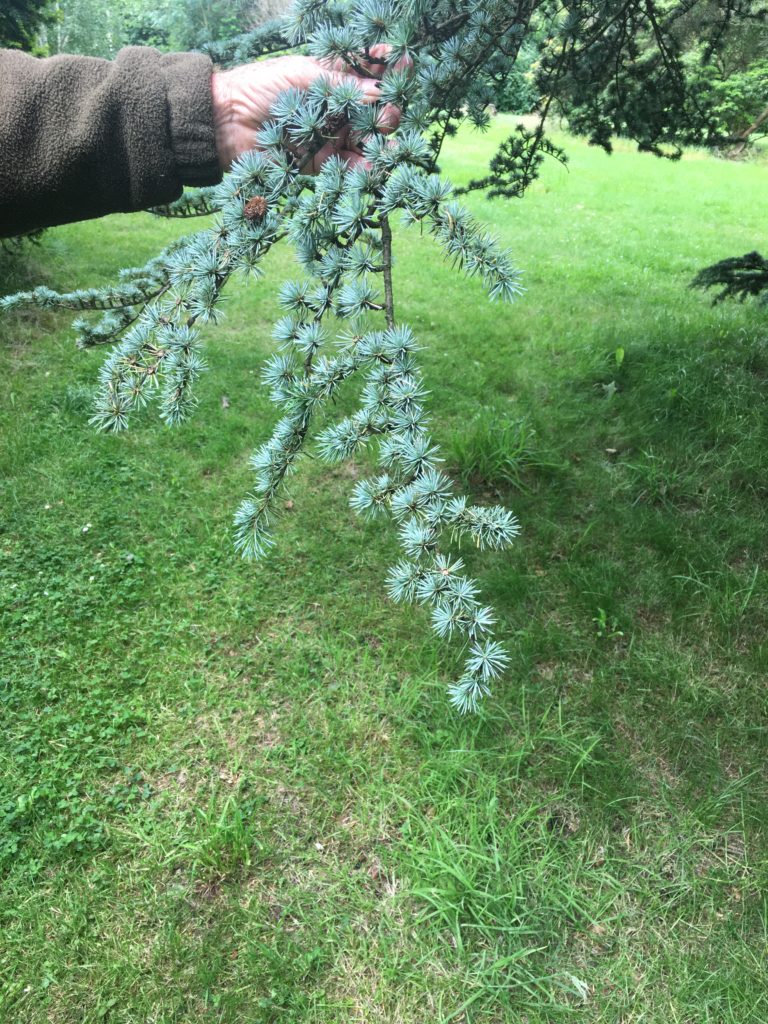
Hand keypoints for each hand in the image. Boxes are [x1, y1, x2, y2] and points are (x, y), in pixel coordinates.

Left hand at [211, 51, 401, 173]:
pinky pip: (350, 167)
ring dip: (380, 141)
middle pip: (375, 109)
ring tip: (384, 142)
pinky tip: (372, 167)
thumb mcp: (303, 76)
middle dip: (387, 110)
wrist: (226, 124)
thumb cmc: (260, 88)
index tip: (405, 63)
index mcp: (331, 78)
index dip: (388, 68)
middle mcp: (335, 107)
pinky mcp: (322, 163)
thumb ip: (340, 86)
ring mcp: (331, 135)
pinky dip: (364, 169)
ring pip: (367, 139)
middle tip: (387, 112)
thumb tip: (377, 91)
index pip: (368, 71)